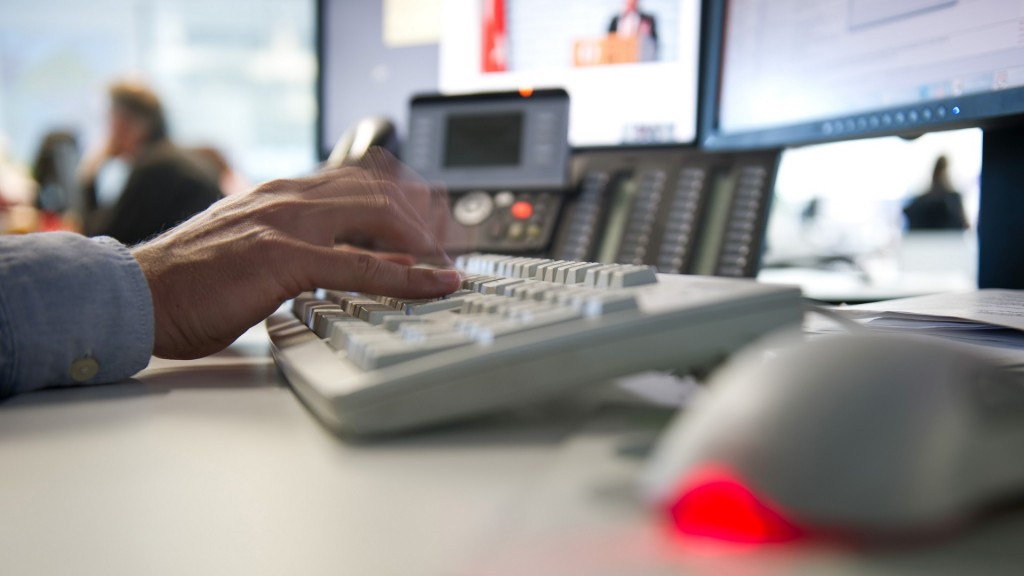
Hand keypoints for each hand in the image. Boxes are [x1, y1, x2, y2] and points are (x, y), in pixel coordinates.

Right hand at [131, 150, 460, 359]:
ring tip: (453, 261)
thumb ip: (301, 246)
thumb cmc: (190, 281)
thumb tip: (354, 262)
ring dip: (426, 240)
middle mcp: (290, 197)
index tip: (435, 219)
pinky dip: (407, 275)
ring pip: (379, 217)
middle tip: (455, 244)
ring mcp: (288, 223)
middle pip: (380, 191)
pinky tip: (434, 283)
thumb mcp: (254, 250)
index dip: (406, 198)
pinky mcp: (283, 257)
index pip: (360, 180)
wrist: (137, 294)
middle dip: (426, 216)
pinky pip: (362, 265)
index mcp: (282, 194)